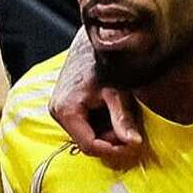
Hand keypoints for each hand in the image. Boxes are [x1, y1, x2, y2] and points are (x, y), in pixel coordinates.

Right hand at [48, 29, 142, 162]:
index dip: (112, 149)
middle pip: (87, 142)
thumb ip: (123, 120)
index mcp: (66, 110)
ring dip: (106, 132)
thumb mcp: (116, 92)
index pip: (89, 145)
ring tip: (120, 115)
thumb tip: (134, 144)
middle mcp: (57, 112)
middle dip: (110, 140)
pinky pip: (84, 126)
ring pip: (86, 135)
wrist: (89, 43)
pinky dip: (100, 124)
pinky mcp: (64, 107)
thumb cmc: (102, 62)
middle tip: (130, 130)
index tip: (132, 147)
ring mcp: (59, 110)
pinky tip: (110, 110)